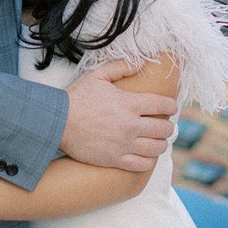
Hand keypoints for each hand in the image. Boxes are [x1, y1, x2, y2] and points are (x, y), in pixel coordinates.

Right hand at [61, 59, 176, 171]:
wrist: (56, 122)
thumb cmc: (76, 97)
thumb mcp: (97, 75)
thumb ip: (121, 67)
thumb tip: (141, 62)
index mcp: (129, 103)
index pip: (164, 105)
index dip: (171, 106)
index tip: (169, 107)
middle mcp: (130, 125)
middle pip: (165, 129)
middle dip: (167, 125)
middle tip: (162, 124)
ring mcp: (124, 144)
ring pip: (157, 148)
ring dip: (160, 143)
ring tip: (155, 139)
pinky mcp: (115, 159)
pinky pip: (143, 165)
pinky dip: (148, 160)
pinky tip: (145, 154)